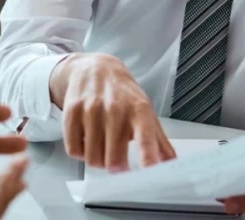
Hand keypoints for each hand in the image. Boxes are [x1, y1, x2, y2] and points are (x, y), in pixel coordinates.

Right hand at [49, 53, 174, 171]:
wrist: (96, 68)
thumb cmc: (123, 94)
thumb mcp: (145, 112)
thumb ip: (159, 142)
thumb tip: (172, 166)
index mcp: (139, 110)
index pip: (145, 138)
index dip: (148, 159)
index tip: (150, 175)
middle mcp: (115, 108)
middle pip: (113, 159)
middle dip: (116, 168)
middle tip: (118, 162)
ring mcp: (91, 109)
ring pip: (92, 158)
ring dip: (97, 160)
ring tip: (101, 147)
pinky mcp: (72, 111)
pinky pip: (73, 149)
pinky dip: (80, 152)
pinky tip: (86, 141)